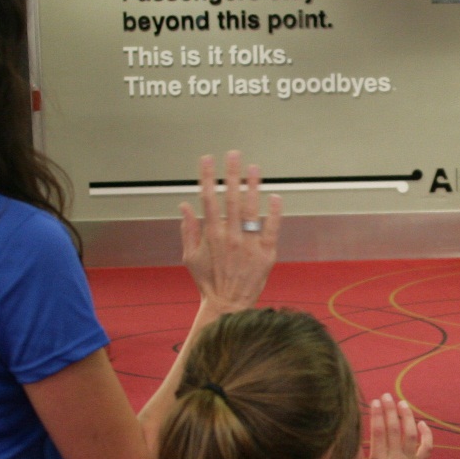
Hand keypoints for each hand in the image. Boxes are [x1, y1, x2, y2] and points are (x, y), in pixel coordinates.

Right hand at [180, 151, 279, 311]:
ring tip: (254, 168)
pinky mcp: (266, 254)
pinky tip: (275, 196)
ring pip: (251, 210)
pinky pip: (271, 229)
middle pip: (231, 199)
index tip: (207, 159)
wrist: (228, 304)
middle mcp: (230, 236)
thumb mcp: (190, 256)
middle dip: (231, 174)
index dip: (207, 177)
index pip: (208, 199)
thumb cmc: (207, 280)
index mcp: (211, 235)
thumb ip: (187, 229)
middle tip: (234, 154)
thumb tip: (184, 205)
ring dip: (253, 187)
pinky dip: (274, 213)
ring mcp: (248, 244)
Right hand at [353, 394, 432, 458]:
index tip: (374, 401)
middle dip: (390, 409)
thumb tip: (352, 440)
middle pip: (395, 429)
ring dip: (407, 416)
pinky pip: (426, 447)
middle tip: (386, 395)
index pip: (379, 432)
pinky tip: (421, 423)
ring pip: (411, 434)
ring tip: (402, 403)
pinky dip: (426, 434)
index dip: (377, 414)